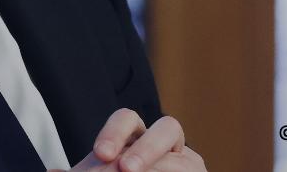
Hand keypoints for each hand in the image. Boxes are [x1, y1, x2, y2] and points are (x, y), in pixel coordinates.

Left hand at [50, 109, 206, 171]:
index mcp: (133, 136)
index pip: (127, 119)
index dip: (115, 132)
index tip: (101, 154)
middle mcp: (163, 142)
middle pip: (165, 127)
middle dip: (145, 149)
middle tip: (126, 169)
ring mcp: (185, 160)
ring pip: (180, 156)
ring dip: (158, 168)